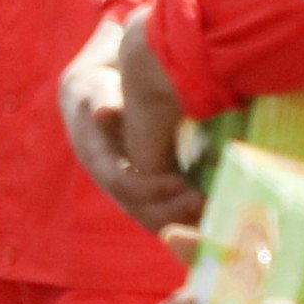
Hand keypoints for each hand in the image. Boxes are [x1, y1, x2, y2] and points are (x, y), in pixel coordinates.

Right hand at [61, 16, 205, 231]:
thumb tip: (103, 112)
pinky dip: (185, 214)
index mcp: (95, 156)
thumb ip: (102, 97)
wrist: (91, 95)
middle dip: (170, 211)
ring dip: (181, 218)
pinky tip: (211, 209)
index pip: (120, 184)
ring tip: (212, 210)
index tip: (181, 183)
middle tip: (204, 202)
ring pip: (150, 216)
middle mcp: (108, 178)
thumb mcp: (97, 87)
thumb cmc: (98, 85)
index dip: (149, 189)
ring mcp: (125, 186)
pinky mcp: (143, 187)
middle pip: (138, 209)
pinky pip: (161, 210)